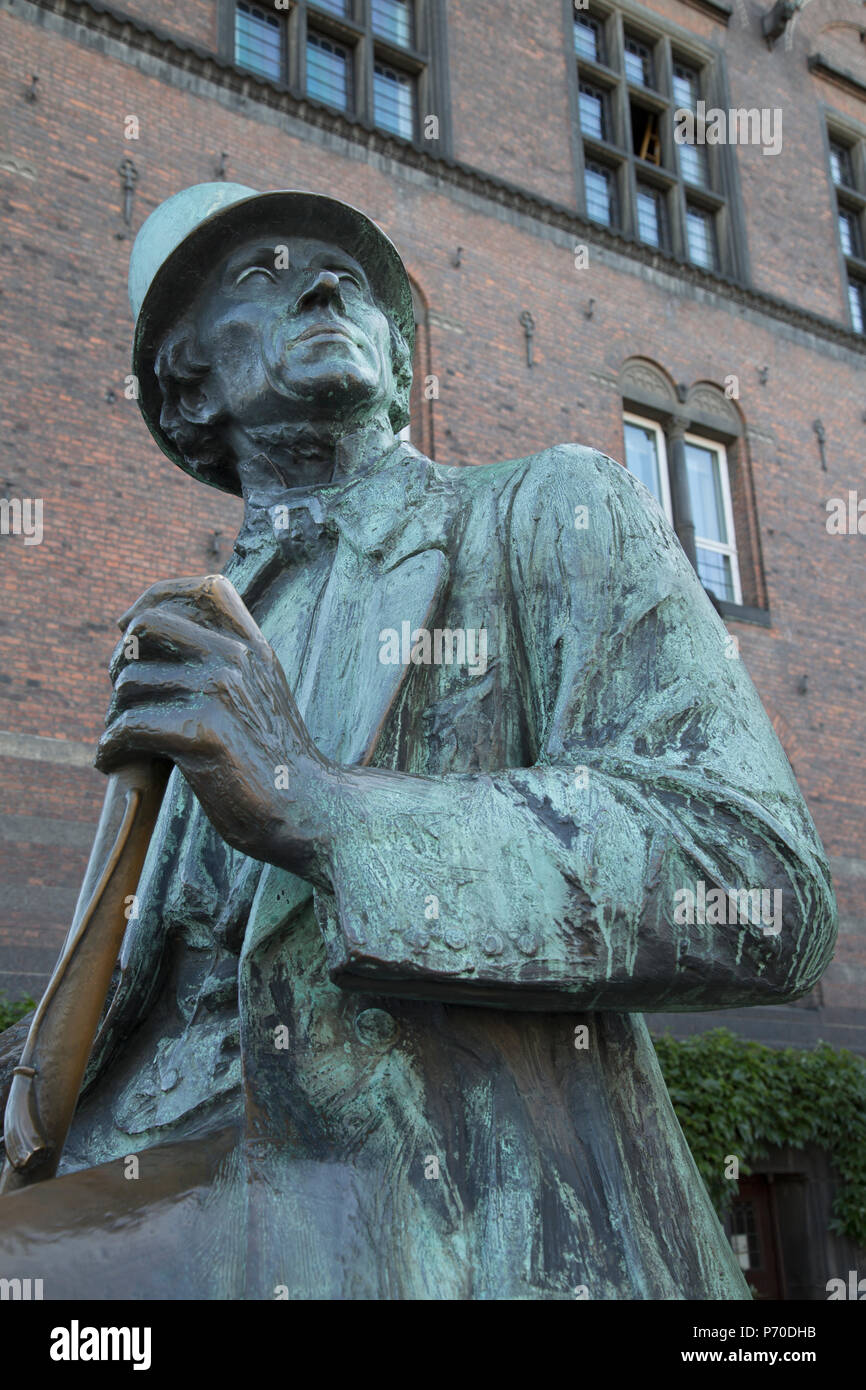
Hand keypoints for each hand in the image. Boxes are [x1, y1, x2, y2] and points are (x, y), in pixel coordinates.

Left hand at [96, 574, 331, 874]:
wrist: (305, 809)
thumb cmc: (270, 759)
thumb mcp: (259, 693)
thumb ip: (224, 662)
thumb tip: (146, 644)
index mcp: (253, 646)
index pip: (204, 588)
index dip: (155, 597)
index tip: (127, 629)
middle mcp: (237, 659)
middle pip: (148, 626)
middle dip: (121, 660)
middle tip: (121, 697)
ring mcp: (221, 692)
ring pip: (129, 682)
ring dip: (113, 715)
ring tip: (123, 741)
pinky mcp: (203, 733)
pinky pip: (128, 726)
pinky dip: (110, 748)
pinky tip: (112, 763)